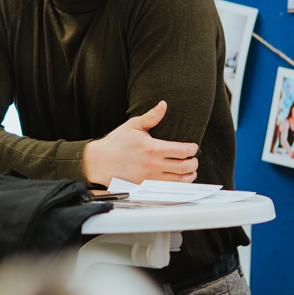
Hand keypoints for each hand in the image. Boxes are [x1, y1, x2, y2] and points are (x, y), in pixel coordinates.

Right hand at [82, 101, 198, 185]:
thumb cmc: (116, 143)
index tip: (193, 147)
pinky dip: (177, 185)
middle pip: (185, 167)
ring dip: (189, 176)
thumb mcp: (133, 125)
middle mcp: (153, 165)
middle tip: (194, 159)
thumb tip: (163, 104)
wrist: (99, 162)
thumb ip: (151, 116)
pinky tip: (178, 180)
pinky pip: (167, 189)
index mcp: (153, 148)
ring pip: (179, 181)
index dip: (193, 149)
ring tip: (189, 170)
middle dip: (194, 163)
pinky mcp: (146, 187)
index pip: (182, 150)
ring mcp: (150, 178)